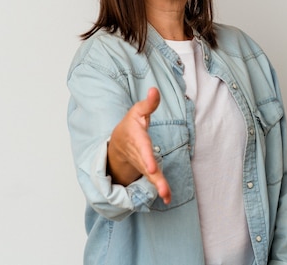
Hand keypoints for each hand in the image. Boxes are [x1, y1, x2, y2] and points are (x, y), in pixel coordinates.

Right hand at [107, 87, 170, 203]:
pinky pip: (154, 181)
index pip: (143, 148)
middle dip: (154, 176)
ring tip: (166, 195)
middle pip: (147, 166)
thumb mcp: (137, 111)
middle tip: (159, 185)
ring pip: (151, 176)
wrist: (118, 143)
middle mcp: (139, 154)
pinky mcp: (148, 170)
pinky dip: (161, 189)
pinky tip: (169, 198)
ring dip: (159, 186)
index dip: (147, 158)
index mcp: (137, 139)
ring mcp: (143, 164)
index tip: (152, 169)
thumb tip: (154, 89)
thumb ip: (148, 104)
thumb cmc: (131, 125)